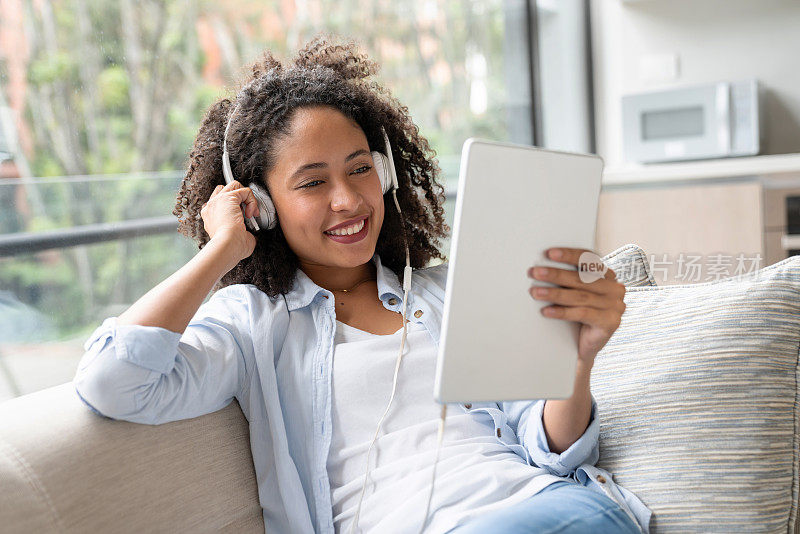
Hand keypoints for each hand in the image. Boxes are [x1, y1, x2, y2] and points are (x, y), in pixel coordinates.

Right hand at [201, 180, 259, 261]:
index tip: (242, 218)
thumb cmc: (231, 247)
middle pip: (223, 190)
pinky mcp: (228, 198)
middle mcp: (211, 208)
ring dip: (245, 197)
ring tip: (249, 213)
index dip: (233, 207)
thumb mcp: (235, 238)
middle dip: (238, 198)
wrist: (227, 246)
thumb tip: (250, 234)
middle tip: (246, 212)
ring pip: (233, 186)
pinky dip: (252, 200)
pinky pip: (244, 191)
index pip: (219, 204)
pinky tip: (251, 213)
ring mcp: (217, 201)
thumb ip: (241, 232)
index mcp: (210, 218)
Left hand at [528, 247, 625, 366]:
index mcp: (607, 276)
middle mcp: (615, 288)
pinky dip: (562, 312)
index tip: (550, 253)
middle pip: (582, 278)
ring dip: (554, 293)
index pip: (589, 260)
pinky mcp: (611, 322)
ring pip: (580, 296)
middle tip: (534, 273)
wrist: (585, 347)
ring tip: (535, 292)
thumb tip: (541, 267)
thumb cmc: (578, 316)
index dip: (569, 256)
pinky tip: (546, 311)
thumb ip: (568, 280)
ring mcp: (616, 306)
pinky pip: (583, 313)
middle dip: (555, 274)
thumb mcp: (575, 294)